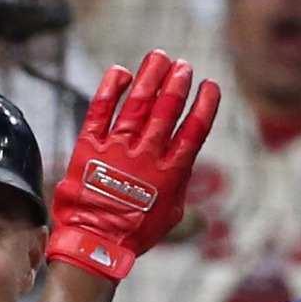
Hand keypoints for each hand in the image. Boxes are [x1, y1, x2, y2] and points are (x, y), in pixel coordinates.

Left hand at [48, 51, 220, 281]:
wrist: (95, 244)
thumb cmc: (136, 233)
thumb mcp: (171, 213)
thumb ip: (180, 182)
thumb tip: (186, 160)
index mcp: (170, 174)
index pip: (193, 131)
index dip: (204, 106)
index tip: (210, 86)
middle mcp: (146, 157)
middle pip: (166, 111)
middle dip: (177, 85)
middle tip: (184, 66)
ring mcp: (117, 149)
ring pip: (138, 105)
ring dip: (150, 78)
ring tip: (159, 57)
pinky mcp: (89, 147)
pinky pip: (100, 111)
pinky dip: (111, 90)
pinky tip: (121, 72)